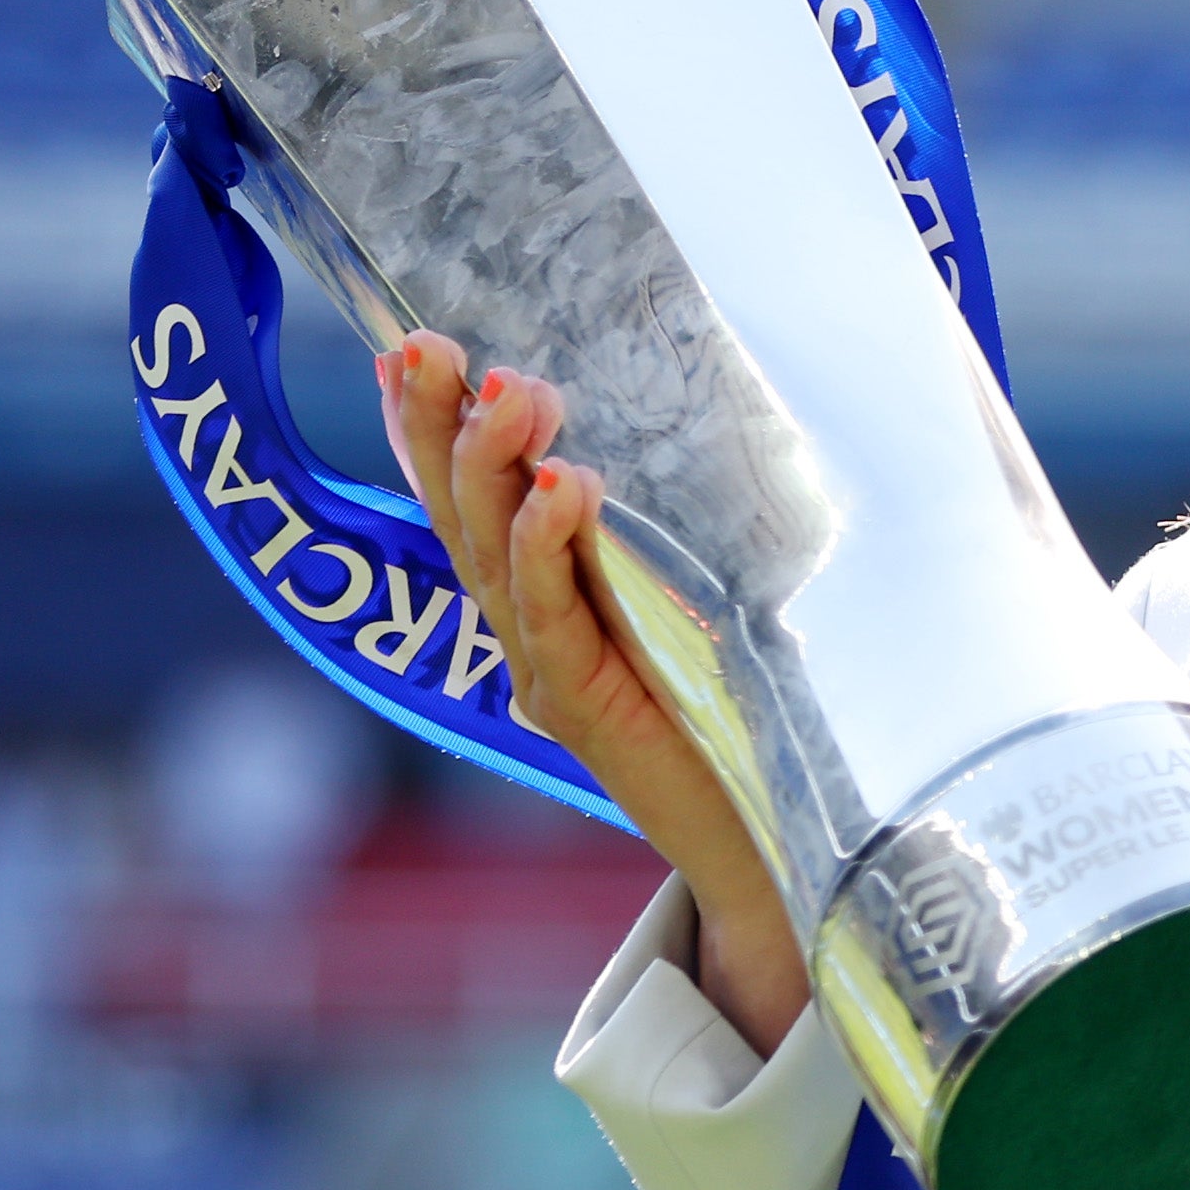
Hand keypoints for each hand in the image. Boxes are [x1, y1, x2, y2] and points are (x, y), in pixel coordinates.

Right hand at [380, 335, 811, 1048]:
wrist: (779, 842)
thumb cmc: (754, 703)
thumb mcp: (711, 584)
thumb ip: (685, 515)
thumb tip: (718, 399)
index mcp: (550, 590)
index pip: (474, 494)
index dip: (430, 424)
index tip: (410, 347)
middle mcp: (532, 628)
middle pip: (461, 513)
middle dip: (435, 426)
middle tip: (431, 348)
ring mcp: (550, 671)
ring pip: (493, 557)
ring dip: (494, 470)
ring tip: (511, 395)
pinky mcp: (588, 711)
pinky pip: (554, 619)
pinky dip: (549, 552)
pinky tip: (556, 493)